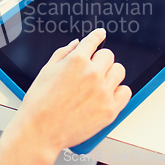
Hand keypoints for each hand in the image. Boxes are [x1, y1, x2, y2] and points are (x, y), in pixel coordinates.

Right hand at [0, 28, 131, 163]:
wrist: (40, 130)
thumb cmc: (39, 103)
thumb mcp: (47, 70)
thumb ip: (63, 53)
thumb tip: (76, 44)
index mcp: (76, 60)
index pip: (93, 41)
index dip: (97, 36)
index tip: (100, 34)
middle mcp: (92, 73)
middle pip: (108, 55)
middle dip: (99, 60)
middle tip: (91, 69)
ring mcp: (103, 91)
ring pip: (119, 71)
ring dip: (109, 74)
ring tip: (99, 83)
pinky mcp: (110, 109)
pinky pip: (125, 92)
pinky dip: (118, 91)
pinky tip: (106, 94)